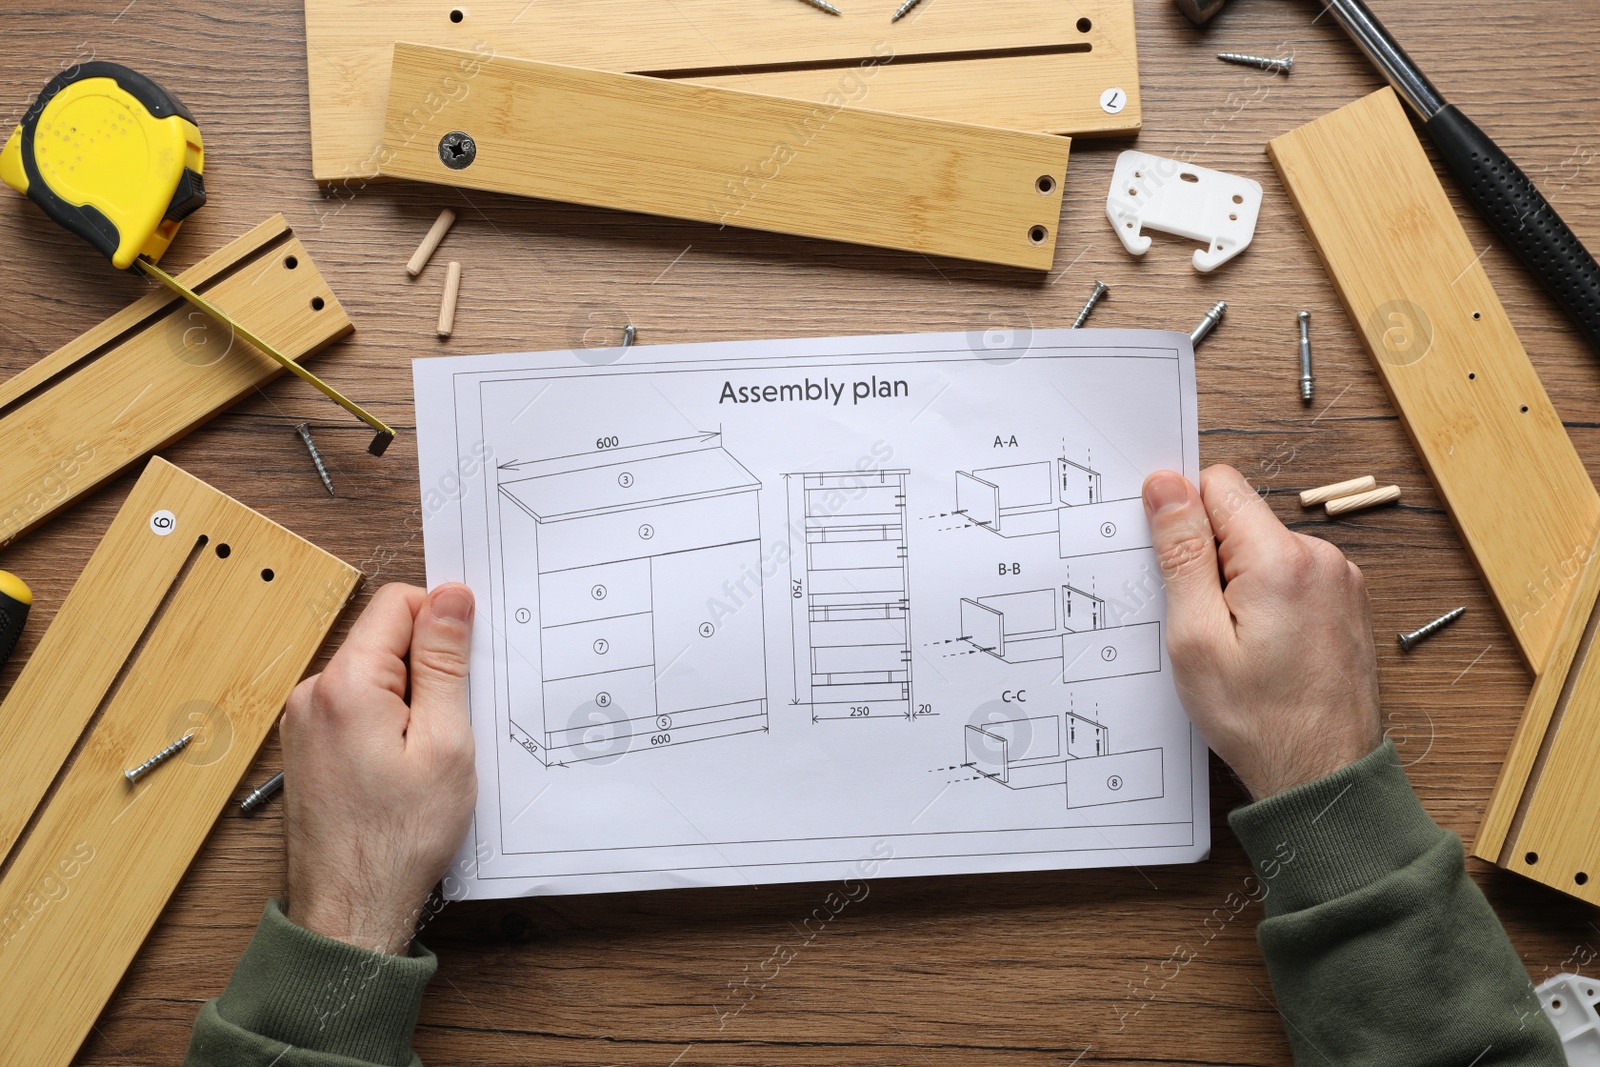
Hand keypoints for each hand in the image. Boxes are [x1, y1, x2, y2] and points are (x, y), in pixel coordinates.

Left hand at [281, 582, 476, 953]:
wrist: (352, 910)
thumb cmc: (400, 839)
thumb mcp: (446, 742)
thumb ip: (445, 661)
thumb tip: (451, 597)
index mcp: (346, 684)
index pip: (398, 603)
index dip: (443, 621)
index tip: (468, 663)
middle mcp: (312, 694)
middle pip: (384, 638)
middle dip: (428, 666)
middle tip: (453, 723)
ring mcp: (304, 722)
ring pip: (373, 675)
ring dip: (411, 699)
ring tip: (428, 754)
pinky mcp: (307, 746)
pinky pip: (357, 707)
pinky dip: (389, 722)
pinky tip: (405, 766)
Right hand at [1142, 465, 1381, 799]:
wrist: (1324, 776)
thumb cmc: (1259, 719)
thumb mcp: (1195, 637)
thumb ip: (1182, 553)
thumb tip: (1166, 486)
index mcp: (1281, 558)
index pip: (1218, 485)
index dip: (1183, 518)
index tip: (1175, 568)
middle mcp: (1322, 558)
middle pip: (1242, 519)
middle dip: (1211, 558)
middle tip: (1203, 621)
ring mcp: (1342, 580)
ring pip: (1265, 550)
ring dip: (1239, 584)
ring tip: (1235, 643)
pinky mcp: (1347, 602)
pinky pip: (1291, 577)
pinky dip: (1267, 601)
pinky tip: (1261, 647)